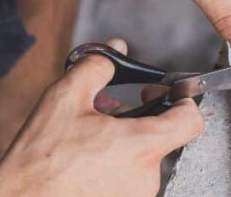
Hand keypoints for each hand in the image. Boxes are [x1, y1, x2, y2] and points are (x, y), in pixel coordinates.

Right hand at [0, 39, 203, 196]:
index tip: (163, 94)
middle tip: (106, 110)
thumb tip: (114, 49)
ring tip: (87, 135)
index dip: (184, 101)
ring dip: (120, 142)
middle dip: (134, 119)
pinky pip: (127, 179)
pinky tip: (84, 157)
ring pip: (140, 158)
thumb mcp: (66, 98)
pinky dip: (112, 164)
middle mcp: (146, 178)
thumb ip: (96, 66)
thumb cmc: (40, 159)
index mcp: (141, 146)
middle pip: (158, 137)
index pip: (190, 122)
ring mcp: (135, 196)